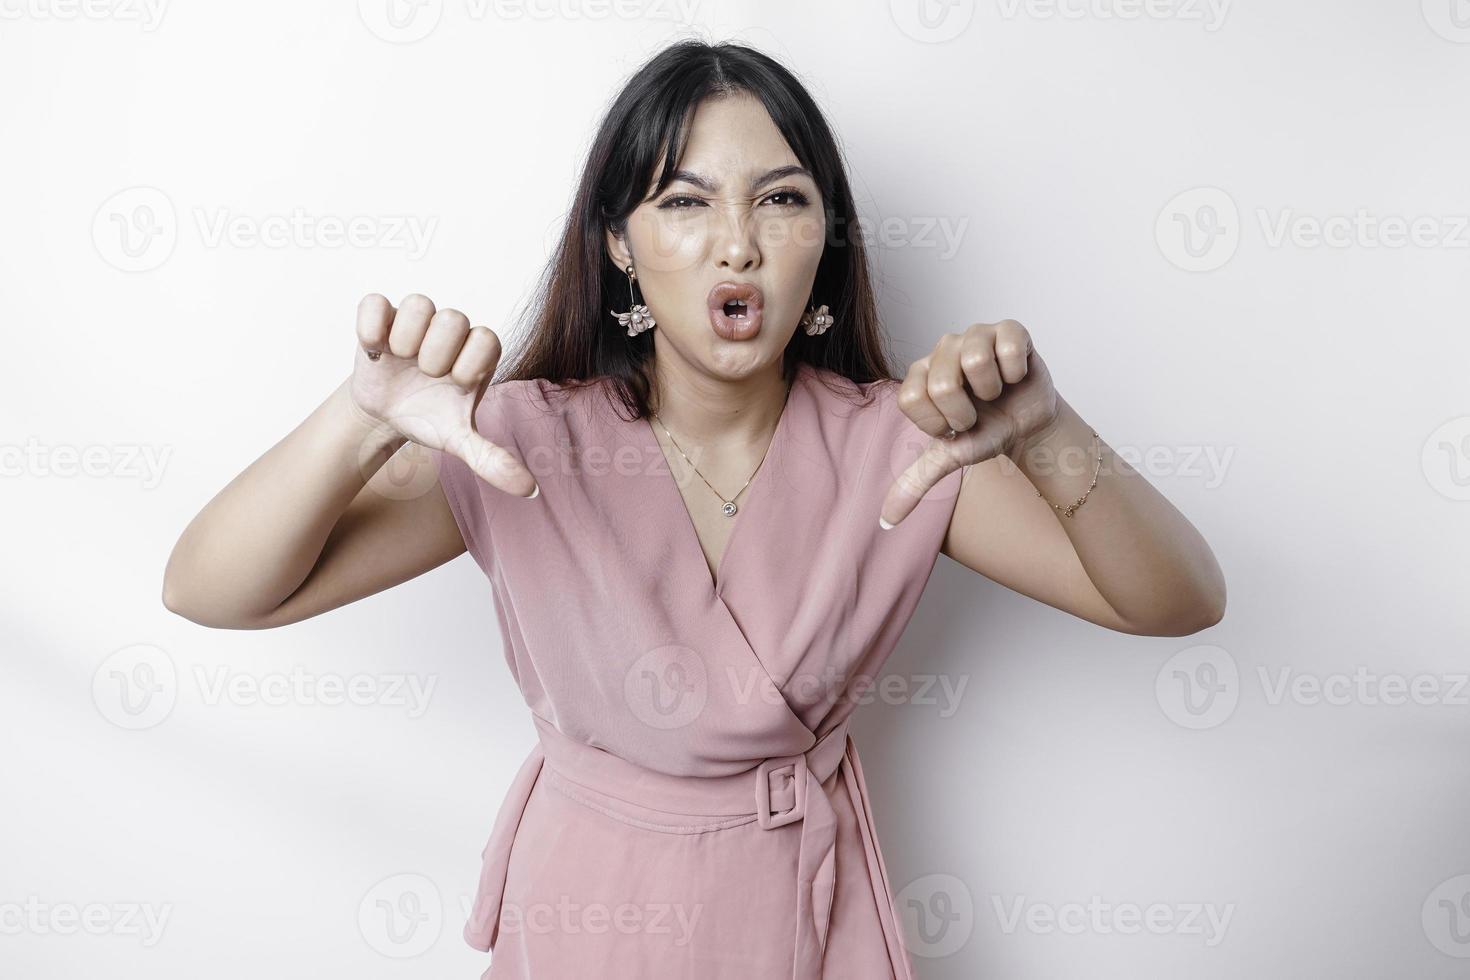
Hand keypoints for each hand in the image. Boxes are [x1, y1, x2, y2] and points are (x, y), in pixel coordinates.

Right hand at [350, 292, 536, 496]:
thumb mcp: (459, 440)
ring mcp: (416, 320)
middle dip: (436, 356)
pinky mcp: (382, 316)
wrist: (387, 415)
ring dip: (407, 340)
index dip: (468, 366)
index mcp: (478, 352)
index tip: (454, 387)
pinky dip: (372, 325)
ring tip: (401, 361)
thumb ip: (492, 459)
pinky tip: (375, 351)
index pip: (487, 339)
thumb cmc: (430, 419)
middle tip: (425, 376)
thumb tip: (530, 490)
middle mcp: (451, 331)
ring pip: (419, 304)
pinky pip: (375, 302)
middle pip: (453, 318)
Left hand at [881, 319, 1059, 526]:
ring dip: (992, 391)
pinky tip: (1015, 376)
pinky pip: (1008, 347)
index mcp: (919, 374)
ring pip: (974, 361)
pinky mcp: (1009, 328)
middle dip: (967, 412)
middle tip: (978, 412)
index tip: (954, 426)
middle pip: (943, 384)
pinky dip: (1016, 372)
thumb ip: (916, 482)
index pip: (911, 399)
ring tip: (995, 393)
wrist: (1029, 423)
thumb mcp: (950, 456)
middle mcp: (941, 349)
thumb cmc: (986, 432)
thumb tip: (886, 522)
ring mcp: (974, 334)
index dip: (938, 423)